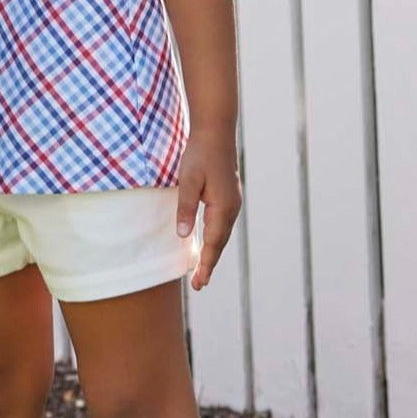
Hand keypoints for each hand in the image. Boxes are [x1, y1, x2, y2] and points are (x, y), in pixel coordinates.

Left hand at [175, 132, 240, 291]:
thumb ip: (185, 208)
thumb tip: (184, 235)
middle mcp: (232, 208)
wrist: (216, 133)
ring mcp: (233, 203)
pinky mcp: (229, 197)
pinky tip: (208, 242)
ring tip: (202, 269)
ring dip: (213, 252)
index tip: (199, 283)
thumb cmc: (199, 155)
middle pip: (220, 243)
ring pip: (222, 234)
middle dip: (209, 264)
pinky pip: (222, 224)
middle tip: (198, 284)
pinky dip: (215, 238)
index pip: (214, 244)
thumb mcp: (187, 181)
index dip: (206, 265)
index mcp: (223, 208)